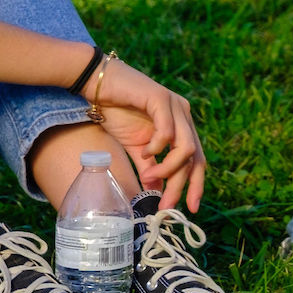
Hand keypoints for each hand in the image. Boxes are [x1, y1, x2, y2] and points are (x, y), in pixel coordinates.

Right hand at [89, 58, 205, 212]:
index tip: (190, 209)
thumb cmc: (116, 111)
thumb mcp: (136, 147)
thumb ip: (149, 168)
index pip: (197, 161)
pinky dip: (157, 147)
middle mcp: (184, 116)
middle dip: (181, 185)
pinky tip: (144, 153)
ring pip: (186, 147)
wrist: (95, 84)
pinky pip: (168, 130)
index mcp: (182, 127)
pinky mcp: (160, 98)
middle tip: (166, 204)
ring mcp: (175, 106)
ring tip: (148, 176)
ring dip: (169, 168)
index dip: (196, 185)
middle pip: (195, 158)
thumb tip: (156, 194)